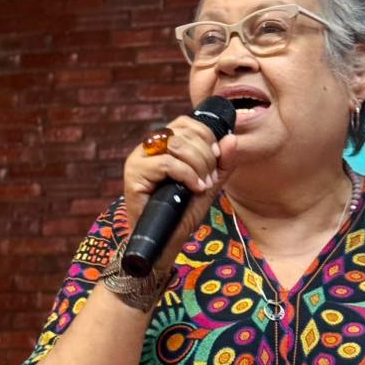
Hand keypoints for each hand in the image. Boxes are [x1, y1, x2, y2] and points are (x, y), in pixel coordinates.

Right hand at [123, 118, 237, 265]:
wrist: (165, 241)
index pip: (185, 123)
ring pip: (176, 145)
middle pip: (183, 133)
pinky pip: (167, 163)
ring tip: (203, 185)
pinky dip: (187, 175)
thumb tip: (231, 138)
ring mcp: (139, 159)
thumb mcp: (209, 183)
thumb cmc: (183, 212)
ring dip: (198, 165)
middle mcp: (148, 148)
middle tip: (210, 179)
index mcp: (163, 144)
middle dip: (206, 155)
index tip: (218, 157)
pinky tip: (195, 188)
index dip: (206, 136)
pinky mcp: (133, 174)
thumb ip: (222, 163)